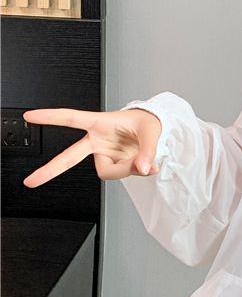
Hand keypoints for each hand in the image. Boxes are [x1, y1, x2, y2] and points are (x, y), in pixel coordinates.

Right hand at [21, 107, 162, 187]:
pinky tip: (145, 165)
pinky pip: (122, 174)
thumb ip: (147, 150)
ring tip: (143, 160)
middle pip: (70, 156)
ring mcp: (105, 153)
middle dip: (50, 170)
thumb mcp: (151, 131)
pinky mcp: (114, 163)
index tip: (30, 116)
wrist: (156, 128)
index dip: (50, 117)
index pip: (72, 119)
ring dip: (126, 169)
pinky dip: (136, 172)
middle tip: (31, 181)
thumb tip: (142, 168)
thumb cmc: (147, 122)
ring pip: (108, 172)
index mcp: (100, 124)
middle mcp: (98, 140)